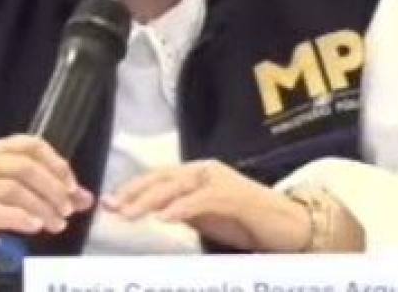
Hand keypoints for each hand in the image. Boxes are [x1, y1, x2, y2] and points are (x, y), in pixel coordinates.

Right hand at [0, 135, 92, 280]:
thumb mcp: (18, 197)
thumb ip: (51, 194)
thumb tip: (86, 199)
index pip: (30, 145)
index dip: (56, 163)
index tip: (72, 186)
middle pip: (24, 166)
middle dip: (52, 188)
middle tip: (68, 209)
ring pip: (12, 188)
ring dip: (41, 207)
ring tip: (57, 224)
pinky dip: (20, 218)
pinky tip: (35, 227)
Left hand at [103, 160, 312, 252]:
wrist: (288, 226)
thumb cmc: (246, 222)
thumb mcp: (205, 217)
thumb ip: (179, 211)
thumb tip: (148, 213)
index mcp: (196, 175)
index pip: (157, 178)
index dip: (133, 188)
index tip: (109, 203)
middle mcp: (205, 171)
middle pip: (162, 178)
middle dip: (135, 193)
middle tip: (114, 209)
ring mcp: (220, 181)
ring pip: (178, 186)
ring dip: (151, 200)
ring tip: (131, 214)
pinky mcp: (235, 195)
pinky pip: (203, 200)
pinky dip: (183, 207)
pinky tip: (166, 217)